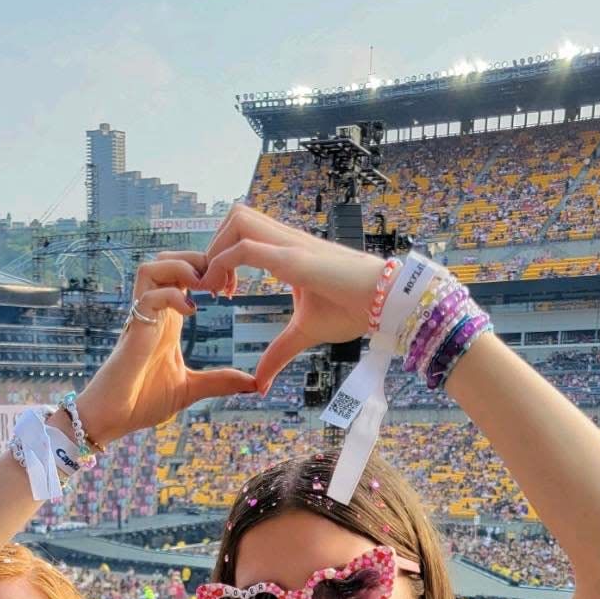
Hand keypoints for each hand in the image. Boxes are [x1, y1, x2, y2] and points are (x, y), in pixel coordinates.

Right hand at [77, 254, 257, 445]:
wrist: (112, 418)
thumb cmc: (142, 402)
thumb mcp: (190, 389)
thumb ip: (220, 383)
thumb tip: (254, 385)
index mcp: (169, 319)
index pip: (184, 273)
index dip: (209, 270)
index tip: (231, 288)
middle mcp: (154, 312)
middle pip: (168, 258)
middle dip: (197, 259)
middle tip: (222, 282)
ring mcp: (142, 319)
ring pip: (153, 266)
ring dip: (181, 268)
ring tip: (204, 287)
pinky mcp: (134, 331)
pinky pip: (149, 296)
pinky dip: (171, 295)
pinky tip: (191, 311)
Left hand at [200, 204, 385, 393]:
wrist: (385, 302)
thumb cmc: (352, 311)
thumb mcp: (304, 333)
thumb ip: (279, 353)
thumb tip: (259, 383)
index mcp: (288, 251)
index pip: (244, 232)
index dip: (222, 255)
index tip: (221, 292)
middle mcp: (286, 241)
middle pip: (235, 215)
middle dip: (214, 245)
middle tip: (214, 286)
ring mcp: (290, 245)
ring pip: (236, 220)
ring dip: (217, 249)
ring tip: (216, 287)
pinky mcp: (294, 259)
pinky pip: (246, 248)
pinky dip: (224, 264)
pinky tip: (224, 293)